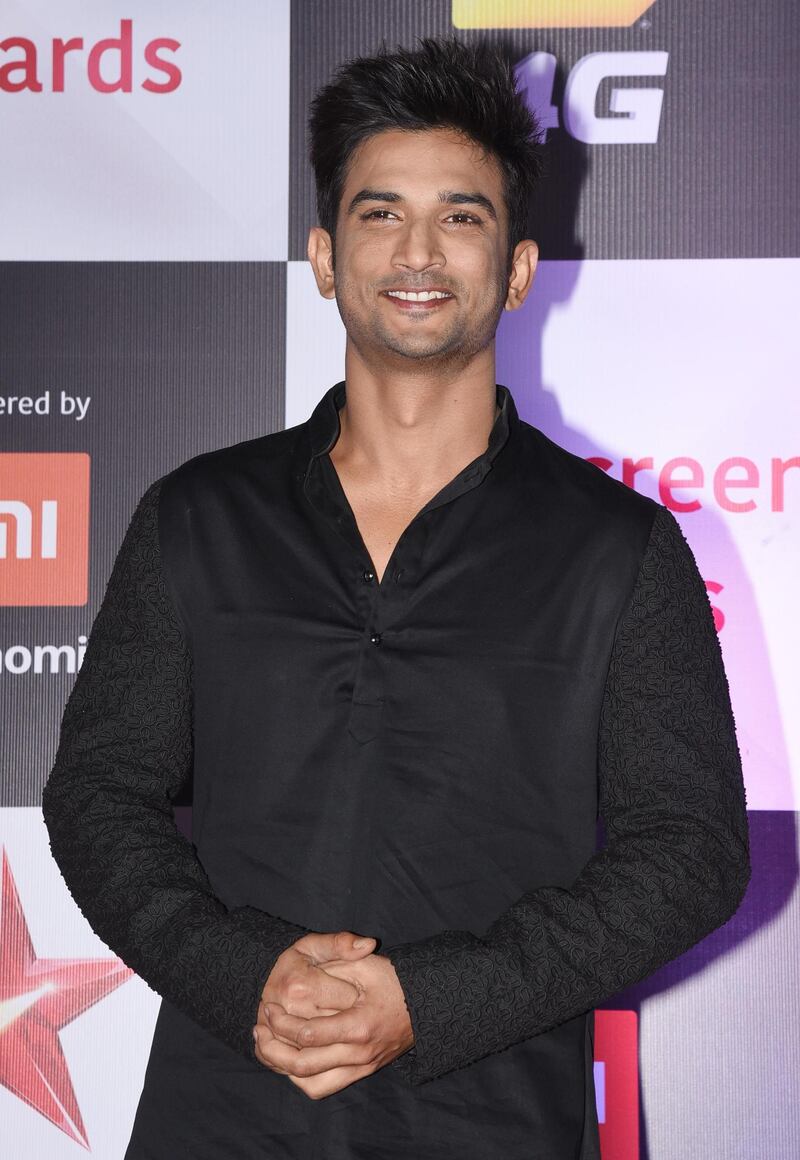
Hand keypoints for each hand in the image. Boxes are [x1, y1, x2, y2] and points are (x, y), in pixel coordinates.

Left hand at [255, 952, 413, 1099]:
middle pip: (303, 1064)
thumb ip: (339, 963)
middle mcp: (359, 1053)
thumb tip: (309, 966)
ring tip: (267, 1047)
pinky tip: (290, 1060)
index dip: (282, 1023)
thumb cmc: (394, 981)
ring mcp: (361, 1067)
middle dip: (273, 1048)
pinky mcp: (361, 1072)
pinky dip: (301, 1079)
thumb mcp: (368, 964)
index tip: (269, 1008)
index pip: (308, 1035)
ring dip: (283, 1068)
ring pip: (310, 1083)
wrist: (427, 1006)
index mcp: (359, 1025)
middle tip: (260, 1029)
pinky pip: (323, 1087)